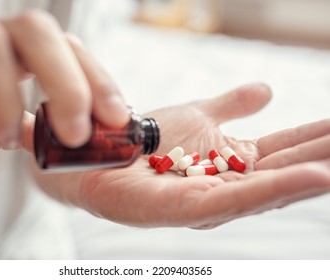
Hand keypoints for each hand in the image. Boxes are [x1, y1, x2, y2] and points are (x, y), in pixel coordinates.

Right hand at [0, 10, 128, 155]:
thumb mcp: (6, 123)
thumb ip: (37, 129)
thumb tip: (81, 142)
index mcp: (25, 52)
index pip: (71, 49)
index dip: (98, 80)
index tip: (116, 119)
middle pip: (38, 31)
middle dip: (65, 84)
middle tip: (76, 135)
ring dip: (5, 99)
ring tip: (6, 137)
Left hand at [32, 83, 329, 228]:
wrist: (105, 150)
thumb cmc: (149, 139)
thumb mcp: (199, 115)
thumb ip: (232, 106)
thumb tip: (267, 91)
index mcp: (232, 165)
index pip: (282, 151)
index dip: (314, 139)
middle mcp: (227, 186)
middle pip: (283, 172)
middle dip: (320, 157)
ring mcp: (210, 201)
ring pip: (270, 189)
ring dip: (310, 173)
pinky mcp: (188, 208)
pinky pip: (237, 198)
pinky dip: (276, 188)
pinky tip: (314, 177)